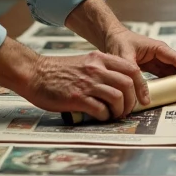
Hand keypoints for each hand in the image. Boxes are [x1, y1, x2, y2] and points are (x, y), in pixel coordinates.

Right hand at [25, 51, 145, 120]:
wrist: (33, 73)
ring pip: (117, 97)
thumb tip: (119, 87)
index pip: (131, 69)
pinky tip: (101, 117)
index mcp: (99, 58)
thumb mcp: (84, 62)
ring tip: (114, 115)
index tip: (142, 98)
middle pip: (128, 84)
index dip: (141, 86)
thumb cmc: (57, 71)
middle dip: (132, 101)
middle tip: (127, 110)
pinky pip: (101, 109)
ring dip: (120, 110)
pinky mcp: (77, 98)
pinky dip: (105, 116)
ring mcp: (87, 83)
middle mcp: (96, 69)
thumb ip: (101, 70)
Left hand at [102, 28, 175, 106]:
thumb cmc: (118, 42)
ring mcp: (156, 60)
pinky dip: (167, 84)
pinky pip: (163, 76)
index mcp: (157, 48)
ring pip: (171, 72)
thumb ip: (135, 78)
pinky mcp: (151, 67)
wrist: (110, 37)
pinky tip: (170, 93)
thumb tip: (145, 99)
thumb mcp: (125, 59)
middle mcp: (160, 54)